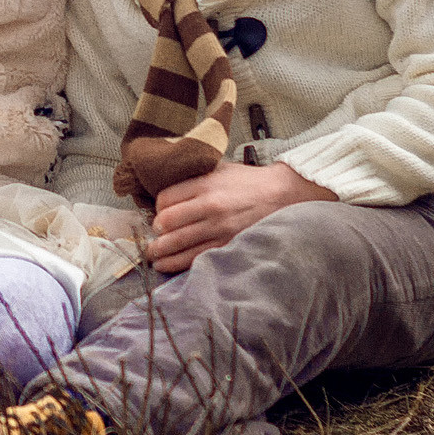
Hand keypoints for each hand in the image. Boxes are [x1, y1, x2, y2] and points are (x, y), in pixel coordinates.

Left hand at [146, 161, 332, 270]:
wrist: (281, 195)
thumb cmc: (248, 182)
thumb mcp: (218, 169)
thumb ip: (193, 177)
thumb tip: (167, 187)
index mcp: (206, 185)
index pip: (165, 199)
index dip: (157, 208)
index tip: (158, 213)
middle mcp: (211, 207)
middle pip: (168, 223)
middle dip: (155, 233)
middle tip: (152, 236)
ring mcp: (219, 229)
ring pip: (178, 244)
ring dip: (160, 252)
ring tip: (153, 255)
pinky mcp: (227, 245)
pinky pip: (195, 258)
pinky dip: (177, 263)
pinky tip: (166, 265)